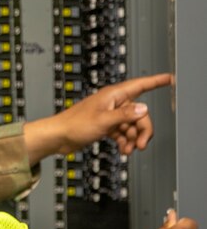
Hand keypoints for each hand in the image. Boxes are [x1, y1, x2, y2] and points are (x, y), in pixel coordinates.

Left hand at [53, 73, 171, 155]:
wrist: (59, 137)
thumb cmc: (74, 125)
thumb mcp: (104, 120)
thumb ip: (125, 115)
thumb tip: (143, 109)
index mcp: (113, 95)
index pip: (140, 85)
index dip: (156, 81)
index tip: (169, 78)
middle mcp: (113, 103)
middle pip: (139, 113)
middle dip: (142, 129)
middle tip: (141, 144)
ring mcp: (109, 114)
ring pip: (131, 125)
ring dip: (132, 138)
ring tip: (128, 150)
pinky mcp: (105, 125)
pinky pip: (122, 132)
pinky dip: (124, 141)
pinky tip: (122, 149)